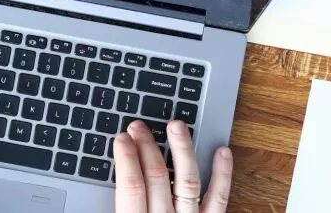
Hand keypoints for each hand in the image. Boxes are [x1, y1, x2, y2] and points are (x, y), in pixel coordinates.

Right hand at [114, 120, 233, 212]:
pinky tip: (222, 152)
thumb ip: (119, 205)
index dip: (126, 159)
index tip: (121, 139)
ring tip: (176, 126)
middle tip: (138, 127)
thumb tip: (108, 183)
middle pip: (157, 177)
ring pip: (188, 181)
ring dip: (182, 150)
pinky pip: (219, 198)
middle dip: (146, 147)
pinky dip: (222, 173)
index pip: (131, 187)